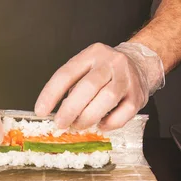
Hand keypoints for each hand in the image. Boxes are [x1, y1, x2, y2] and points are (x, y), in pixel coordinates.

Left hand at [35, 42, 163, 130]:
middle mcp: (111, 63)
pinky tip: (100, 125)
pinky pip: (123, 114)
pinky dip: (109, 124)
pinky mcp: (138, 95)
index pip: (67, 73)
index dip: (51, 94)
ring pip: (106, 99)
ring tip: (78, 126)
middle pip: (88, 86)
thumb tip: (56, 113)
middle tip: (60, 124)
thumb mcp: (86, 68)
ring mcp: (127, 78)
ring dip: (88, 117)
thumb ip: (72, 87)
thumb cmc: (105, 71)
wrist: (140, 63)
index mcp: (92, 54)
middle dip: (70, 109)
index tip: (41, 111)